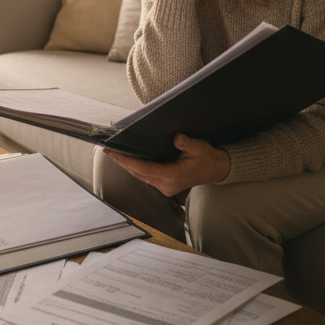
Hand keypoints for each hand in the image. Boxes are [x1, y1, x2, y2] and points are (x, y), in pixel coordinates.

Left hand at [103, 134, 230, 195]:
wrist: (216, 169)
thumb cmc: (207, 157)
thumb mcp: (199, 147)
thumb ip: (186, 143)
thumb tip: (176, 137)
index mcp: (172, 176)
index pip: (143, 168)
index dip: (126, 161)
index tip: (113, 153)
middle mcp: (166, 184)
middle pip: (138, 173)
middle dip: (122, 162)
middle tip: (108, 150)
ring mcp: (165, 187)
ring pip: (140, 176)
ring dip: (128, 165)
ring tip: (114, 153)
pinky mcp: (165, 185)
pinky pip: (146, 176)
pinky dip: (136, 168)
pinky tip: (129, 159)